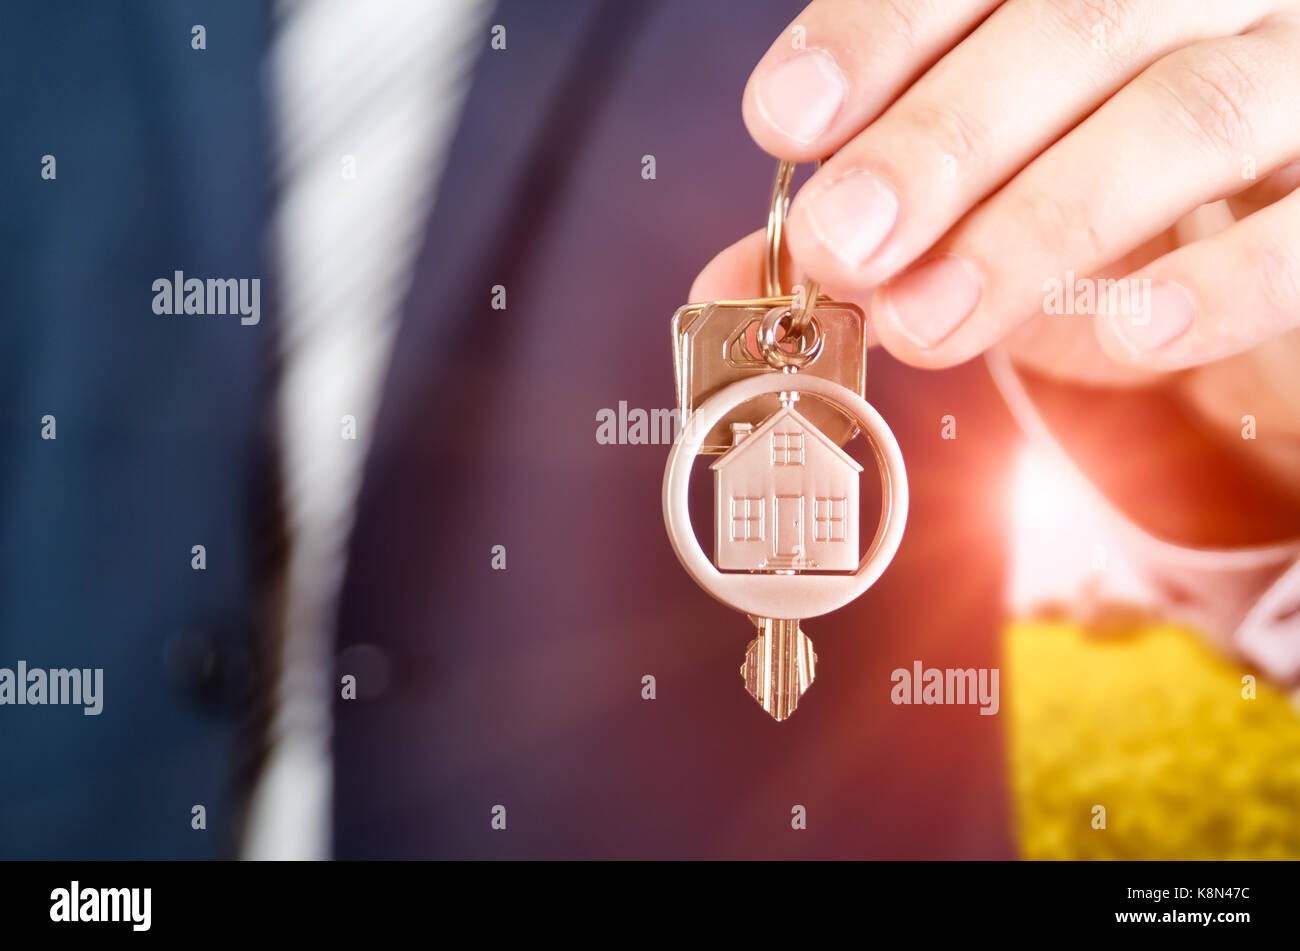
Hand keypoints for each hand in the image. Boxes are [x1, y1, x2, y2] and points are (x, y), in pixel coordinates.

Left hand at [693, 0, 1299, 488]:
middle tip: (845, 240)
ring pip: (1189, 112)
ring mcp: (1298, 70)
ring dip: (1045, 222)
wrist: (1255, 236)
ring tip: (929, 319)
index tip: (785, 117)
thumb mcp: (971, 198)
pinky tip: (1133, 330)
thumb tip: (727, 286)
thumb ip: (861, 224)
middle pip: (1076, 23)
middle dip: (940, 141)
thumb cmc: (1090, 194)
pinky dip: (1222, 278)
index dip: (876, 33)